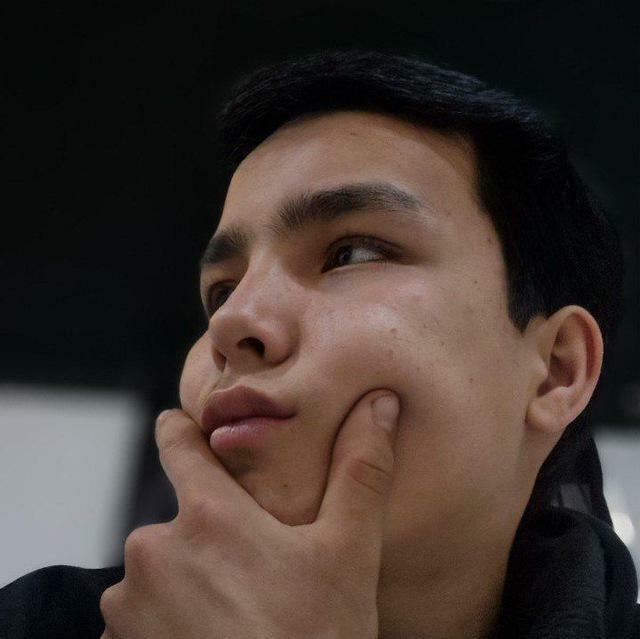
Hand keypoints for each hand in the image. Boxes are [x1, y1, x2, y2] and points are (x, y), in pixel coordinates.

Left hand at [99, 390, 399, 638]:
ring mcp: (128, 605)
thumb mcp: (349, 554)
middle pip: (180, 517)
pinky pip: (140, 613)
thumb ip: (360, 471)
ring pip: (159, 568)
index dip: (183, 429)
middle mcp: (153, 551)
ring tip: (235, 611)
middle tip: (252, 567)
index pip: (178, 443)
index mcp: (207, 516)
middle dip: (210, 532)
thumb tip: (378, 403)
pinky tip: (210, 636)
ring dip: (187, 579)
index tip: (185, 424)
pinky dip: (167, 618)